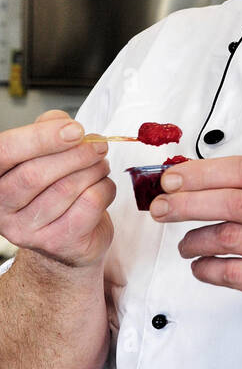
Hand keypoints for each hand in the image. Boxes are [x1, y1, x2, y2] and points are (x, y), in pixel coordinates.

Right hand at [0, 111, 115, 268]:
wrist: (69, 236)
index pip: (5, 152)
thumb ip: (48, 129)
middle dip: (75, 154)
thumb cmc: (53, 188)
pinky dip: (104, 188)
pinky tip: (102, 186)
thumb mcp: (44, 152)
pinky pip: (88, 205)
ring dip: (93, 170)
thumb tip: (64, 124)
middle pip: (35, 174)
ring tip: (100, 164)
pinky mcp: (56, 243)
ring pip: (65, 189)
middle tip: (98, 146)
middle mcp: (1, 208)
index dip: (40, 138)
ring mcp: (26, 231)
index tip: (74, 130)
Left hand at [152, 155, 241, 329]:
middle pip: (232, 202)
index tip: (170, 179)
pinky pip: (232, 273)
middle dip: (186, 203)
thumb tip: (190, 180)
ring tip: (184, 246)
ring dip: (194, 240)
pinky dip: (206, 269)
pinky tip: (200, 266)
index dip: (202, 173)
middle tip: (159, 209)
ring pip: (228, 237)